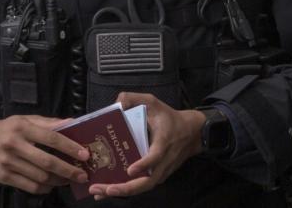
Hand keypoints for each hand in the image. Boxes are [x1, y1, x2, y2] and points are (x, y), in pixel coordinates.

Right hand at [0, 115, 90, 194]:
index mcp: (21, 127)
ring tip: (68, 180)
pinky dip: (45, 188)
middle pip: (47, 162)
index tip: (84, 155)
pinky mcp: (4, 177)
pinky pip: (31, 187)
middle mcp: (13, 145)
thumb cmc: (6, 130)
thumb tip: (72, 123)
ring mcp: (8, 163)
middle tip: (82, 175)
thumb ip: (48, 123)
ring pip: (41, 177)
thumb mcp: (24, 120)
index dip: (70, 147)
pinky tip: (51, 184)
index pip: (51, 138)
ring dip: (59, 181)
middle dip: (68, 170)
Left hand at [88, 93, 204, 199]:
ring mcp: (161, 171)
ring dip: (122, 192)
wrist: (192, 132)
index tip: (130, 170)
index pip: (155, 157)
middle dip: (124, 188)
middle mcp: (163, 161)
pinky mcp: (158, 175)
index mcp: (163, 142)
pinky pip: (142, 185)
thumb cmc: (169, 117)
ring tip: (99, 193)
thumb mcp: (152, 101)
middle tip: (104, 190)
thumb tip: (116, 104)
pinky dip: (126, 190)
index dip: (144, 164)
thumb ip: (133, 98)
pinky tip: (107, 191)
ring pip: (143, 187)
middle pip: (146, 182)